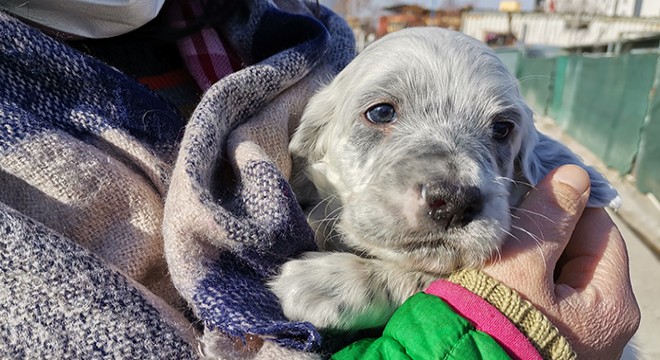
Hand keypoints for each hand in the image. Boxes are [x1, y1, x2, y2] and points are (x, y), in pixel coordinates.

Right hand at [483, 165, 639, 358]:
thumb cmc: (493, 319)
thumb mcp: (522, 263)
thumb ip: (550, 217)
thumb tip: (574, 175)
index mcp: (611, 303)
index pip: (599, 229)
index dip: (566, 204)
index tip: (532, 190)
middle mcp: (602, 322)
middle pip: (580, 252)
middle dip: (545, 231)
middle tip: (507, 221)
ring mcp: (576, 333)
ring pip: (558, 273)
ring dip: (531, 255)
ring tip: (498, 247)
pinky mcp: (548, 338)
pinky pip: (543, 295)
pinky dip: (524, 279)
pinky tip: (498, 273)